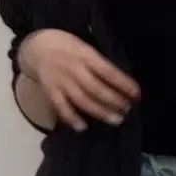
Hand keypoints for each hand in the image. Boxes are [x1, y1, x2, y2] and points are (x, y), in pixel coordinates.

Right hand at [19, 29, 139, 132]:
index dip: (123, 84)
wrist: (38, 47)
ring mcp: (62, 82)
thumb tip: (121, 82)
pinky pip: (61, 107)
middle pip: (97, 88)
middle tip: (128, 110)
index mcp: (86, 55)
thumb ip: (99, 64)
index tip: (137, 94)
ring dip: (101, 112)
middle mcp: (74, 69)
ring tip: (116, 120)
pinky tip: (83, 128)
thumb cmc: (68, 48)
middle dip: (115, 101)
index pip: (108, 71)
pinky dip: (72, 118)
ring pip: (83, 100)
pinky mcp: (51, 92)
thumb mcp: (85, 48)